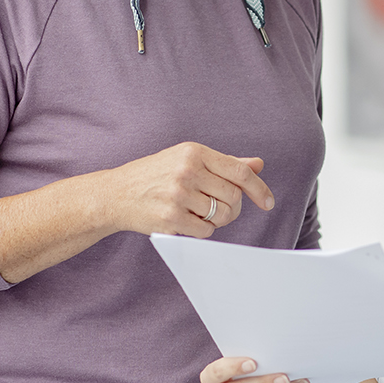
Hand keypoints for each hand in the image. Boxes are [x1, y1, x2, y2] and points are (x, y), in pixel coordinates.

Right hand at [100, 142, 272, 237]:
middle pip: (234, 197)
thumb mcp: (187, 159)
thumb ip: (224, 163)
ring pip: (222, 215)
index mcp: (194, 152)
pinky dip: (203, 230)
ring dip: (218, 220)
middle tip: (218, 207)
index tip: (268, 202)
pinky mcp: (170, 217)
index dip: (259, 189)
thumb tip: (258, 164)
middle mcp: (187, 170)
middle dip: (233, 207)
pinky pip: (206, 231)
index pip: (240, 172)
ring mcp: (178, 194)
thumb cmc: (155, 175)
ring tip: (200, 213)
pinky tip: (187, 221)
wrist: (115, 193)